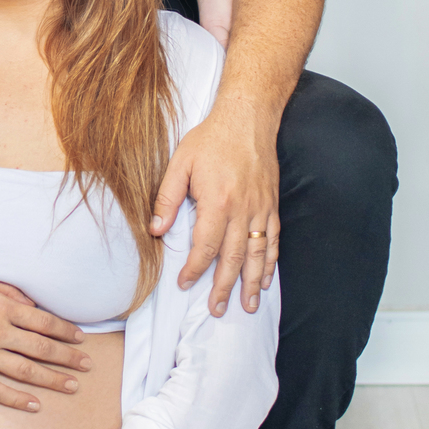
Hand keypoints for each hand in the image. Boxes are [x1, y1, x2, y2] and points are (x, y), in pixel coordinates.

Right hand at [0, 275, 91, 410]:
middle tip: (87, 366)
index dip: (65, 331)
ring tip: (72, 386)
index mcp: (0, 307)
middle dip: (68, 358)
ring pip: (25, 371)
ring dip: (52, 380)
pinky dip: (17, 399)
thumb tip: (32, 304)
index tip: (80, 339)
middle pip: (41, 348)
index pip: (43, 321)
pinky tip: (34, 404)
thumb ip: (7, 292)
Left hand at [150, 110, 278, 315]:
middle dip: (224, 287)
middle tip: (217, 310)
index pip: (205, 247)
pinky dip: (270, 262)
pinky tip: (266, 278)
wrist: (247, 118)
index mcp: (217, 202)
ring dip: (252, 283)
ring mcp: (260, 209)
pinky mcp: (271, 205)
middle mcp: (242, 210)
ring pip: (257, 255)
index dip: (194, 269)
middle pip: (233, 258)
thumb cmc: (211, 139)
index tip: (184, 283)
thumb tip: (156, 230)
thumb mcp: (180, 164)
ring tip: (247, 306)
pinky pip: (273, 240)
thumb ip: (167, 199)